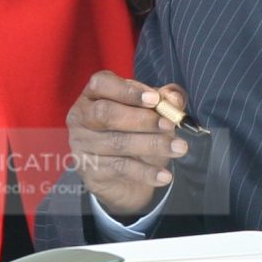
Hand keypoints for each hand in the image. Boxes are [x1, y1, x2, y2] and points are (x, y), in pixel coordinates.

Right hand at [66, 71, 188, 220]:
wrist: (125, 177)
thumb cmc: (137, 132)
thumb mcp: (153, 112)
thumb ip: (165, 101)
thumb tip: (174, 98)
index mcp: (94, 93)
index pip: (102, 84)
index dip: (128, 91)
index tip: (155, 99)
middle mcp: (81, 116)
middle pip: (106, 113)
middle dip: (142, 119)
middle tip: (170, 125)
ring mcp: (81, 144)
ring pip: (116, 143)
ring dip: (152, 145)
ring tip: (180, 148)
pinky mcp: (88, 169)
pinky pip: (119, 168)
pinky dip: (145, 172)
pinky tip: (165, 175)